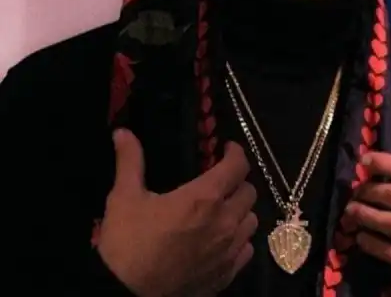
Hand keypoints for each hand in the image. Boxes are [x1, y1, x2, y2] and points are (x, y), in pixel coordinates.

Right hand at [97, 129, 257, 296]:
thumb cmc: (126, 244)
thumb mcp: (123, 198)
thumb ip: (130, 161)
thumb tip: (122, 131)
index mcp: (204, 197)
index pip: (238, 165)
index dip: (235, 153)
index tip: (226, 149)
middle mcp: (225, 222)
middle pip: (249, 191)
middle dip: (237, 181)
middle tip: (220, 181)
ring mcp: (228, 251)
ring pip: (251, 221)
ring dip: (241, 211)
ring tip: (223, 210)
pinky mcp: (227, 275)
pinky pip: (247, 250)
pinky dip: (240, 240)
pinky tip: (222, 240)